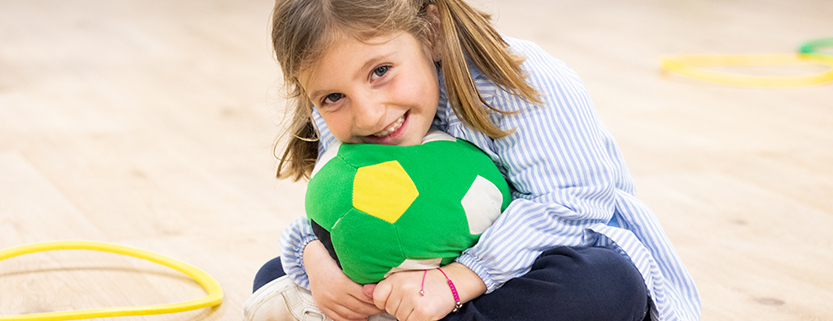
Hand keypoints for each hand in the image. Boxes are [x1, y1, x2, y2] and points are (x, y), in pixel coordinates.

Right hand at [304, 240, 384, 320]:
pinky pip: (339, 318)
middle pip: (360, 308)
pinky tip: (360, 318)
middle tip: (383, 306)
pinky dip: (351, 320)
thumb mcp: (348, 264)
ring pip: (351, 315)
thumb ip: (362, 275)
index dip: (378, 300)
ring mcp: (327, 302)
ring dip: (364, 315)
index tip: (385, 299)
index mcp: (342, 283)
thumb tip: (377, 284)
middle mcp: (334, 295)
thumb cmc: (331, 258)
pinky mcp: (323, 306)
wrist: (313, 259)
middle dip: (374, 309)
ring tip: (374, 312)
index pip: (366, 298)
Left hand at [370, 264, 486, 320]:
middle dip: (400, 308)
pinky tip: (424, 310)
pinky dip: (417, 319)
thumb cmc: (427, 280)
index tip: (399, 297)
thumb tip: (364, 291)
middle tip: (414, 298)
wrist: (451, 282)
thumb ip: (385, 287)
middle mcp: (403, 289)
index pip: (378, 298)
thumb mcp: (405, 278)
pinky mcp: (423, 314)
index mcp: (396, 279)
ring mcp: (413, 301)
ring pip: (400, 318)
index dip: (387, 301)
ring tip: (420, 303)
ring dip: (409, 315)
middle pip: (390, 309)